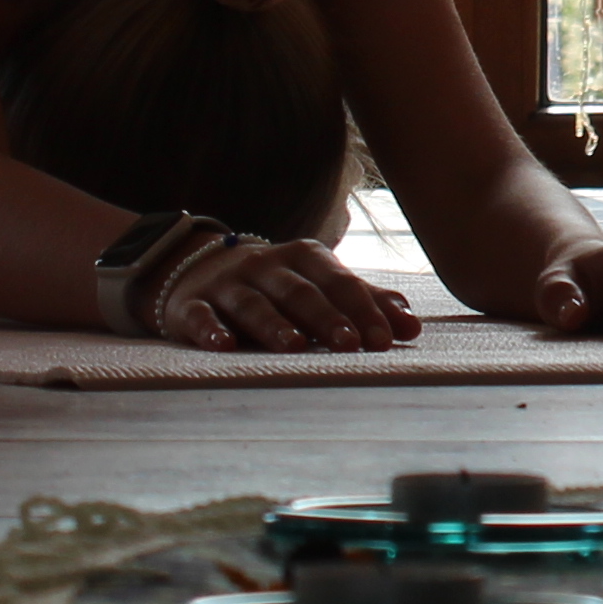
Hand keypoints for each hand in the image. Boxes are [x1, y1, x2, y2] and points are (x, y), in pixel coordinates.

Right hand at [144, 234, 418, 355]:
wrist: (200, 270)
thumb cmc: (278, 286)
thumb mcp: (319, 285)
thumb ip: (364, 303)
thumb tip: (411, 327)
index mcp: (305, 257)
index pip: (339, 282)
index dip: (363, 310)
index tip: (385, 341)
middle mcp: (267, 265)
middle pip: (300, 292)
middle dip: (326, 318)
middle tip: (350, 346)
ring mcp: (228, 284)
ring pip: (253, 303)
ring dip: (274, 324)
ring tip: (295, 346)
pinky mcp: (191, 304)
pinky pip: (201, 316)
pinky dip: (212, 329)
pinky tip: (224, 345)